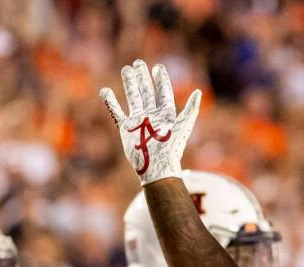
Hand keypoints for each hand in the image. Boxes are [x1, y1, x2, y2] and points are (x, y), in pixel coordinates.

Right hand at [100, 59, 200, 184]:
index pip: (164, 93)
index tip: (158, 68)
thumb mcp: (183, 127)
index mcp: (166, 115)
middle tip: (138, 63)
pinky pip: (117, 112)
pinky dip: (111, 102)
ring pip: (133, 98)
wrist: (156, 167)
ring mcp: (138, 121)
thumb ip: (191, 109)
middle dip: (143, 77)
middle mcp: (152, 115)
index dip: (161, 80)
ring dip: (130, 84)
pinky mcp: (126, 129)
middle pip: (147, 92)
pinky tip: (105, 91)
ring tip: (126, 69)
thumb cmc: (172, 149)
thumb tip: (198, 92)